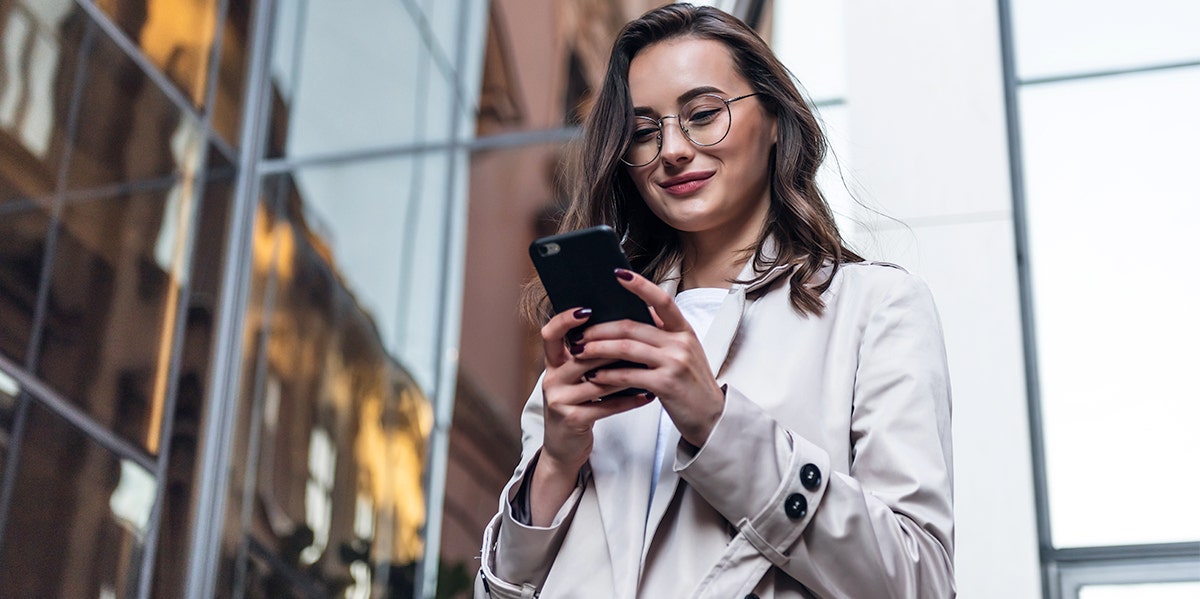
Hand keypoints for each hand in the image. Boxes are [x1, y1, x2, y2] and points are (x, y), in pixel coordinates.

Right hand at [532, 306, 654, 524]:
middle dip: (613, 346)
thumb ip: (591, 355)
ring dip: (628, 373)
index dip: (565, 319)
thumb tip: (623, 325)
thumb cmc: (578, 405)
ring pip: (599, 380)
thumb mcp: (577, 379)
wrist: (565, 448)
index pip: (551, 333)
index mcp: (553, 363)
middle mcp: (552, 378)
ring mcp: (560, 400)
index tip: (587, 308)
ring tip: (653, 366)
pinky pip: (606, 405)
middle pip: (584, 355)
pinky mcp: (572, 420)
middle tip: (641, 337)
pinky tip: (648, 395)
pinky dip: (630, 400)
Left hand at [571, 269, 725, 447]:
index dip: (640, 286)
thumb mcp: (683, 353)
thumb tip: (628, 319)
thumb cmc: (691, 384)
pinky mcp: (666, 384)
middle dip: (601, 329)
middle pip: (632, 327)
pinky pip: (628, 374)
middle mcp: (680, 342)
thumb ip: (661, 335)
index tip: (619, 274)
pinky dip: (608, 375)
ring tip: (580, 352)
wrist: (711, 416)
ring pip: (626, 348)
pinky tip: (594, 376)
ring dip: (598, 349)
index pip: (662, 300)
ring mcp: (674, 362)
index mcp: (684, 330)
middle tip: (580, 333)